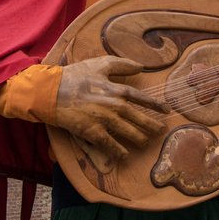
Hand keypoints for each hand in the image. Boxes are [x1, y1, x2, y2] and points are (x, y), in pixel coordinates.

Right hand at [53, 56, 168, 161]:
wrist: (51, 91)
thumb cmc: (75, 76)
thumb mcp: (99, 64)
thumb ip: (121, 65)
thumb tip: (140, 66)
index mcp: (116, 89)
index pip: (141, 98)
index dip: (155, 104)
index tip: (166, 110)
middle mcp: (114, 105)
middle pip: (138, 118)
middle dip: (151, 126)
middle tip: (161, 131)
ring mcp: (104, 120)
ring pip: (128, 132)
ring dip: (139, 138)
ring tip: (146, 142)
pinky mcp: (92, 131)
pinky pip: (109, 144)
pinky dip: (118, 150)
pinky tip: (125, 155)